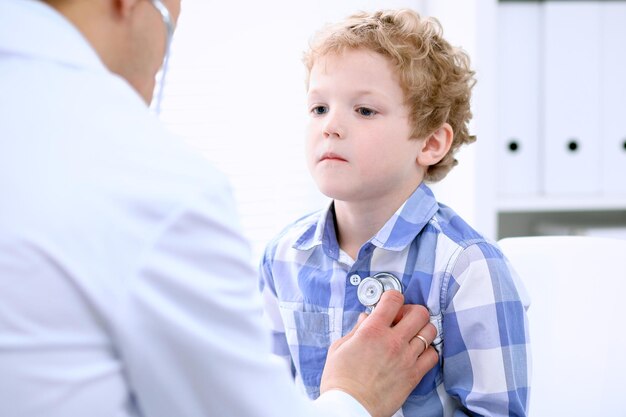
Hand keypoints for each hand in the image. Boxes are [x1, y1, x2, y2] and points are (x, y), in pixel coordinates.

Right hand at [320, 291, 437, 416]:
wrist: (349, 407)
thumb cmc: (340, 380)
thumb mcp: (340, 347)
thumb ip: (356, 329)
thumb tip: (365, 318)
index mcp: (372, 330)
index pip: (394, 299)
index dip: (392, 297)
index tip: (389, 304)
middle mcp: (393, 341)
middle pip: (419, 312)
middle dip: (411, 311)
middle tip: (401, 320)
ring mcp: (406, 358)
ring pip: (430, 331)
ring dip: (421, 329)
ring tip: (410, 336)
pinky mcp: (414, 375)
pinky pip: (433, 355)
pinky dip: (428, 351)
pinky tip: (416, 353)